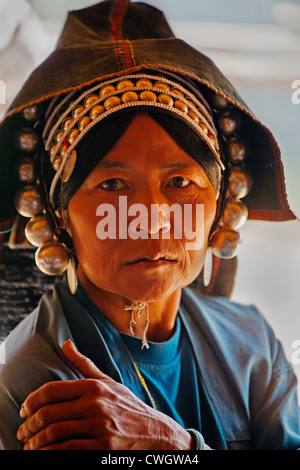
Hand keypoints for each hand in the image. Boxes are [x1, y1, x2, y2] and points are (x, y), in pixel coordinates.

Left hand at [16, 340, 195, 449]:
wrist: (155, 431)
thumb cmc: (127, 405)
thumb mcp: (107, 382)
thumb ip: (84, 364)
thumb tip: (65, 344)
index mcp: (93, 386)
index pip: (51, 390)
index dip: (31, 401)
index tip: (23, 410)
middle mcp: (95, 404)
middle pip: (49, 413)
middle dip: (29, 426)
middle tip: (22, 432)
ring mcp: (100, 426)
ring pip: (55, 434)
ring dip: (36, 442)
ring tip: (30, 445)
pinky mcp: (103, 447)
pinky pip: (68, 450)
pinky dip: (51, 453)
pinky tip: (46, 453)